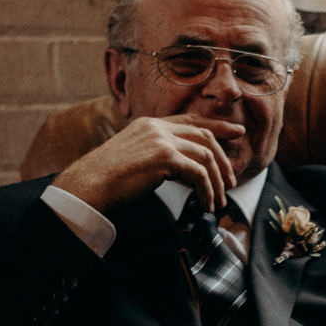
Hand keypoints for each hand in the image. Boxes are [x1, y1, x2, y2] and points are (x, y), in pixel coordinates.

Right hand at [52, 114, 244, 213]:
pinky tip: (204, 205)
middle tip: (231, 181)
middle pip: (205, 136)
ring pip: (206, 156)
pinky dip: (206, 191)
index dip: (217, 126)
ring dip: (216, 182)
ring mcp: (161, 140)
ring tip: (217, 201)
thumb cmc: (106, 180)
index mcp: (150, 124)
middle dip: (224, 160)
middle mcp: (157, 127)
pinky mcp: (165, 157)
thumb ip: (156, 156)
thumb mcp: (133, 158)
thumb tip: (181, 170)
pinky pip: (199, 174)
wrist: (88, 185)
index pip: (191, 121)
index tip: (237, 132)